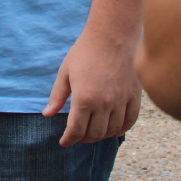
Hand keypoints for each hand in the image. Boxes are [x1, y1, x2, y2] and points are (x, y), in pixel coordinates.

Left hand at [43, 25, 141, 144]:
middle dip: (84, 138)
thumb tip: (47, 114)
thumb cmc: (83, 53)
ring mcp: (120, 102)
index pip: (76, 129)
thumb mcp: (65, 72)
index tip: (64, 142)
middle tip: (77, 136)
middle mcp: (103, 104)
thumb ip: (57, 96)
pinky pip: (129, 122)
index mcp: (83, 98)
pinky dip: (120, 129)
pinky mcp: (134, 98)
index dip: (69, 139)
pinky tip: (113, 128)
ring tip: (92, 131)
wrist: (110, 38)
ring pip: (112, 131)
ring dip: (101, 135)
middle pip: (95, 134)